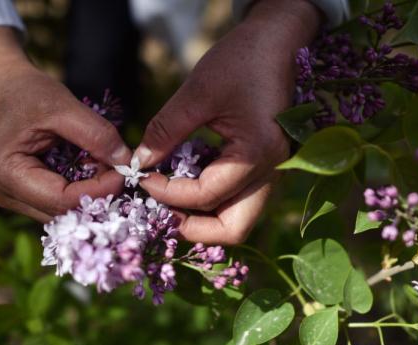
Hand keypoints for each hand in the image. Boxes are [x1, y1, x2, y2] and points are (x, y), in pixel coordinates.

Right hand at [0, 28, 131, 220]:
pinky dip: (82, 190)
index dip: (99, 191)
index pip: (62, 200)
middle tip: (121, 169)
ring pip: (65, 212)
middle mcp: (7, 194)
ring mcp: (15, 199)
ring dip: (92, 194)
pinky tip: (93, 170)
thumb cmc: (27, 93)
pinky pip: (61, 203)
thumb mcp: (64, 107)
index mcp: (8, 174)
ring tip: (107, 166)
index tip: (124, 171)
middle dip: (98, 194)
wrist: (3, 87)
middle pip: (64, 212)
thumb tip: (126, 162)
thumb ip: (96, 135)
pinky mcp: (27, 196)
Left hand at [134, 0, 321, 243]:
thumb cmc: (242, 60)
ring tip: (170, 194)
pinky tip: (187, 179)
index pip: (205, 196)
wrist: (277, 42)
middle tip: (160, 207)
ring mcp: (272, 172)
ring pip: (237, 218)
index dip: (167, 193)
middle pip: (232, 228)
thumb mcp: (198, 92)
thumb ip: (166, 131)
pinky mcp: (265, 167)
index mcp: (257, 153)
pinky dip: (211, 200)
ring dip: (202, 216)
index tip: (140, 177)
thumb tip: (139, 163)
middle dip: (192, 226)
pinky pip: (239, 200)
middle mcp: (272, 172)